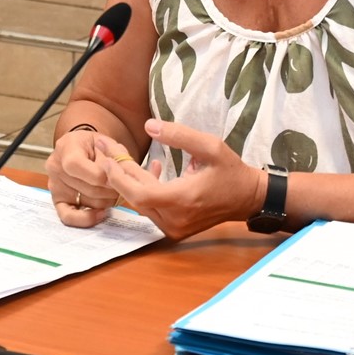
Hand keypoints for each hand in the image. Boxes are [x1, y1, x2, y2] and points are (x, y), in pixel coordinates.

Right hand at [46, 127, 136, 228]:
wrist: (86, 150)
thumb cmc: (97, 146)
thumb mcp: (108, 143)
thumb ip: (115, 158)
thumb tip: (114, 180)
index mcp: (66, 147)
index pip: (76, 165)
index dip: (99, 176)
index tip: (115, 179)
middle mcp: (55, 166)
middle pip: (88, 187)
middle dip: (110, 190)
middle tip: (121, 186)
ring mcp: (55, 185)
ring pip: (87, 202)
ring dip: (107, 200)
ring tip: (114, 192)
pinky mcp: (58, 201)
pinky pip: (68, 217)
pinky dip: (87, 219)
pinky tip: (101, 213)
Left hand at [96, 120, 267, 241]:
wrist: (248, 199)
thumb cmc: (231, 171)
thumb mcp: (210, 146)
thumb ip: (179, 135)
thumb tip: (149, 126)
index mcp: (183, 200)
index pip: (139, 193)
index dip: (118, 176)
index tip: (105, 155)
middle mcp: (175, 219)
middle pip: (135, 198)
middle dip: (117, 172)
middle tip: (105, 149)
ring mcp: (174, 227)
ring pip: (140, 204)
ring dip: (129, 180)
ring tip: (121, 154)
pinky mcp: (175, 229)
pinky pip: (151, 209)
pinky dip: (144, 189)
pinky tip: (151, 170)